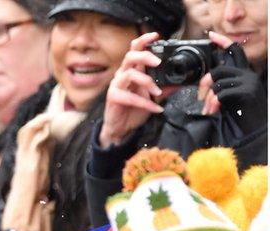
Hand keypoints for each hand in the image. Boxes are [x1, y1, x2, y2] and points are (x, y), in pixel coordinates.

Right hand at [100, 32, 174, 146]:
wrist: (121, 128)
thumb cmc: (134, 110)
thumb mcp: (154, 97)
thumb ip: (165, 87)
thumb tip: (183, 81)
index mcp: (132, 71)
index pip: (135, 50)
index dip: (144, 40)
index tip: (156, 35)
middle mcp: (122, 75)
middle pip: (130, 57)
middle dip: (145, 57)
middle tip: (158, 63)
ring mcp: (116, 86)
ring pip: (129, 75)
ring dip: (147, 82)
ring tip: (157, 93)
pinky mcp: (113, 98)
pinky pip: (129, 97)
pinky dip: (145, 103)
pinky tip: (155, 109)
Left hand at [198, 32, 264, 131]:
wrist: (256, 128)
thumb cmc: (241, 114)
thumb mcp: (229, 97)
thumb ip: (221, 87)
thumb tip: (206, 86)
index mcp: (244, 73)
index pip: (235, 52)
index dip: (223, 42)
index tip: (212, 35)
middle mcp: (248, 74)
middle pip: (219, 70)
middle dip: (205, 83)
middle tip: (200, 97)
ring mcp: (249, 82)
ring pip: (218, 83)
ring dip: (208, 99)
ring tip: (208, 110)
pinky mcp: (247, 91)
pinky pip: (222, 93)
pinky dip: (214, 103)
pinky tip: (213, 111)